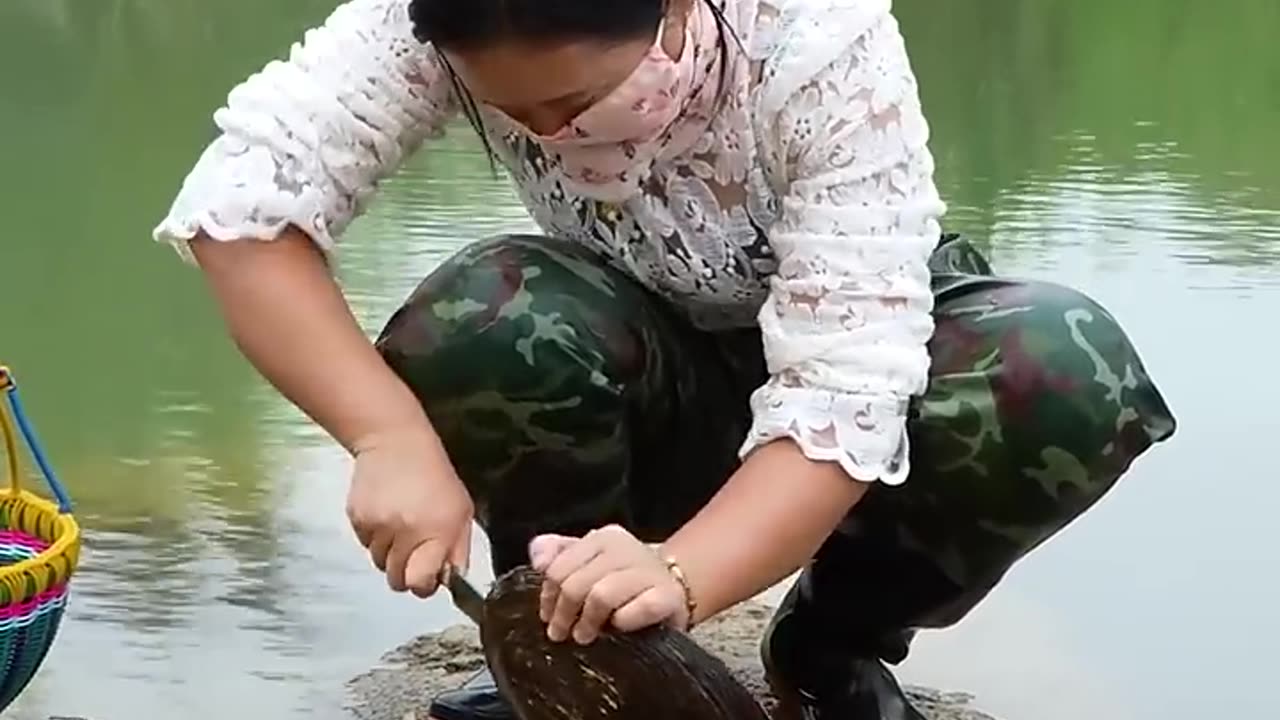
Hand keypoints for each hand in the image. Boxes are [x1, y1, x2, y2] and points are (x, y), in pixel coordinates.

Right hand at [346, 425, 473, 597]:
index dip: (424, 585)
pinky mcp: (357, 518)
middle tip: (414, 552)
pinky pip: (365, 544)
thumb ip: (458, 550)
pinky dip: (375, 537)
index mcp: (437, 531)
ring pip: (379, 563)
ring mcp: (378, 525)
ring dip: (390, 553)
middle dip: (406, 573)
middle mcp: (406, 531)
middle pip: (397, 580)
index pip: (420, 583)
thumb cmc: (435, 476)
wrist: (395, 442)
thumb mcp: (462, 511)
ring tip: (400, 525)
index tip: (428, 577)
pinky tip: (386, 513)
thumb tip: (451, 580)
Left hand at [530, 525, 689, 644]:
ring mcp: (649, 572)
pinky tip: (618, 627)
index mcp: (603, 538)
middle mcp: (626, 549)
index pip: (559, 566)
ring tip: (584, 636)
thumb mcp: (589, 560)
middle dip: (563, 613)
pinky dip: (624, 621)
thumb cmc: (624, 579)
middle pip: (576, 583)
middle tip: (560, 633)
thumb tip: (538, 559)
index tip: (547, 615)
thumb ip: (558, 554)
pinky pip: (638, 609)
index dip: (548, 595)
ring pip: (602, 595)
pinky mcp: (668, 596)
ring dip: (588, 621)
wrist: (675, 587)